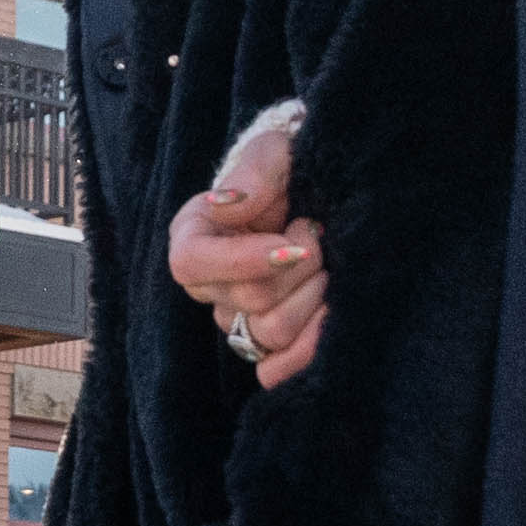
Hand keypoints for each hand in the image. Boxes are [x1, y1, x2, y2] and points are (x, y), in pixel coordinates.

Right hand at [166, 104, 327, 386]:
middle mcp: (209, 285)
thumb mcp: (274, 153)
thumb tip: (228, 204)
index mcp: (194, 236)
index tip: (295, 244)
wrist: (324, 195)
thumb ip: (255, 172)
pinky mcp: (269, 344)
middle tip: (317, 235)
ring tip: (327, 266)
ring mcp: (237, 318)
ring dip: (312, 298)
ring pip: (268, 333)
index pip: (192, 264)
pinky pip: (275, 372)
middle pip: (246, 299)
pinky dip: (307, 351)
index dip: (243, 260)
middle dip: (299, 268)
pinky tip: (333, 318)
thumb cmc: (290, 171)